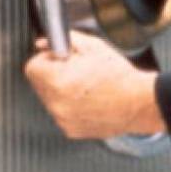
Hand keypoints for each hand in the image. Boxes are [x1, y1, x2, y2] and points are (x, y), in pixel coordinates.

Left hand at [23, 32, 165, 138]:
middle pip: (38, 84)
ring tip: (84, 85)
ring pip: (49, 99)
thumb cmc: (119, 77)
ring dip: (59, 90)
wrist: (139, 103)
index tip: (58, 59)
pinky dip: (69, 106)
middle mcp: (57, 104)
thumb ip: (63, 41)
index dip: (46, 59)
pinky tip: (88, 100)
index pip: (31, 67)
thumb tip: (44, 43)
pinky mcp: (71, 130)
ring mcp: (63, 119)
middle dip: (51, 74)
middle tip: (74, 70)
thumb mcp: (92, 47)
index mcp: (58, 81)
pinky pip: (60, 113)